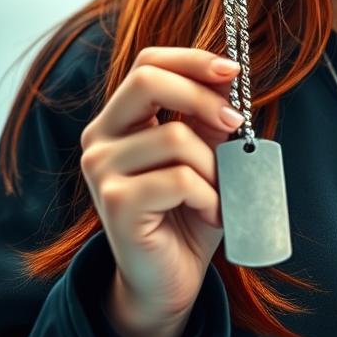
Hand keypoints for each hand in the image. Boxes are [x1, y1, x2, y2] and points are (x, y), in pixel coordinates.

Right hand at [79, 47, 245, 336]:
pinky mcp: (115, 202)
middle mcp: (99, 138)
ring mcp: (101, 169)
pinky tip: (208, 214)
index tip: (233, 71)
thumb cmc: (190, 211)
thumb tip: (228, 77)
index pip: (148, 62)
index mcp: (119, 119)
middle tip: (237, 122)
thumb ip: (210, 117)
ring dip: (214, 167)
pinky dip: (208, 196)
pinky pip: (179, 180)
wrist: (170, 278)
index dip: (192, 59)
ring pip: (175, 137)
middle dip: (203, 97)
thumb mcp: (207, 155)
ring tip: (218, 194)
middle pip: (148, 80)